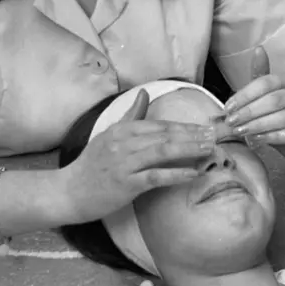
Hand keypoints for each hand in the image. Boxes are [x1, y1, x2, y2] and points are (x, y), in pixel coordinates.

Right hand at [59, 91, 215, 223]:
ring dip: (190, 149)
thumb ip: (130, 116)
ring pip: (163, 151)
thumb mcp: (109, 135)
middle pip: (165, 135)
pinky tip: (193, 173)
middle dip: (193, 135)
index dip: (185, 126)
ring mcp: (125, 163)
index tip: (206, 127)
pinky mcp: (126, 184)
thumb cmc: (91, 165)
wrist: (68, 191)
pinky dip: (176, 174)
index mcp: (122, 130)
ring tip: (210, 149)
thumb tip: (144, 93)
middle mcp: (124, 143)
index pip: (160, 125)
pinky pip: (155, 177)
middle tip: (216, 136)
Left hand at [222, 47, 284, 163]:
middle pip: (274, 99)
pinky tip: (257, 139)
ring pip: (283, 117)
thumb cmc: (284, 112)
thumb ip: (261, 76)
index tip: (228, 108)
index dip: (245, 95)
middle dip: (249, 111)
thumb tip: (258, 49)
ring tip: (241, 131)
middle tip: (232, 122)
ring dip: (258, 125)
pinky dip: (272, 136)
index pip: (267, 82)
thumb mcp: (270, 93)